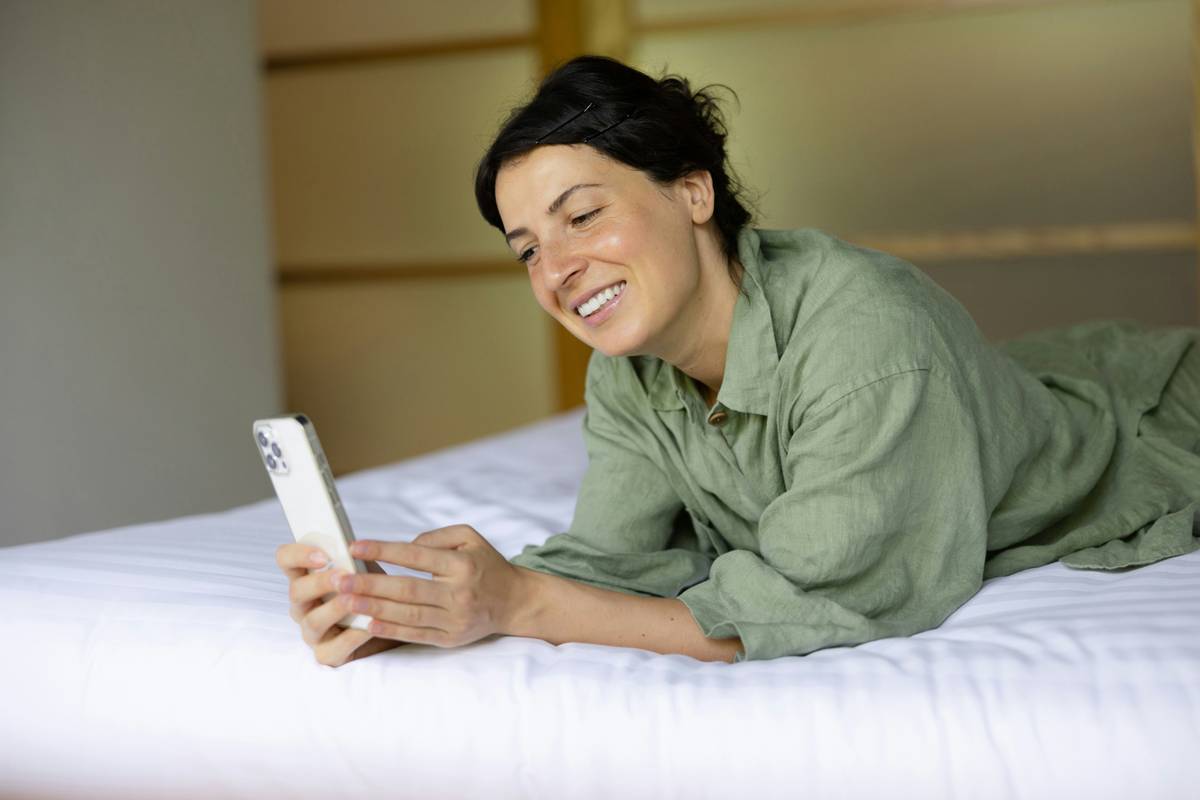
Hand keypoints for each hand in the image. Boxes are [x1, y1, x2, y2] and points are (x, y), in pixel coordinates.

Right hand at [275, 542, 401, 666]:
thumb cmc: (372, 590)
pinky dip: (352, 637)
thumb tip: (352, 548)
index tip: (323, 554)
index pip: (286, 560)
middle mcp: (303, 606)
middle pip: (297, 592)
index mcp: (306, 578)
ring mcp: (312, 632)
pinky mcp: (327, 654)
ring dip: (334, 609)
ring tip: (353, 600)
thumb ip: (353, 559)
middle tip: (343, 576)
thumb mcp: (364, 569)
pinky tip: (368, 626)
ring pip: (313, 621)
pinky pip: (334, 649)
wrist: (394, 623)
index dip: (298, 554)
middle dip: (320, 582)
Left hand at [337, 525, 526, 648]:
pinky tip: (369, 624)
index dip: (384, 550)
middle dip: (371, 584)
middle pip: (408, 588)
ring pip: (409, 614)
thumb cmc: (486, 564)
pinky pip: (417, 635)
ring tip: (347, 602)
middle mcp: (459, 592)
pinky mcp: (451, 638)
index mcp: (462, 564)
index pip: (416, 555)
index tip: (355, 546)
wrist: (515, 601)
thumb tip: (403, 545)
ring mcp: (456, 618)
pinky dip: (392, 630)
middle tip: (340, 580)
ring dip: (374, 608)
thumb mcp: (470, 538)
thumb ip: (436, 537)